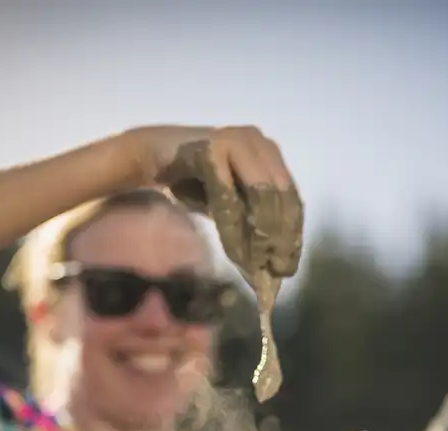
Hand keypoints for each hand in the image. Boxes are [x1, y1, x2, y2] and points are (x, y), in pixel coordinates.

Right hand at [120, 125, 302, 277]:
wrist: (154, 154)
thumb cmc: (194, 181)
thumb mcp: (232, 204)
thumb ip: (253, 224)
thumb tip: (272, 266)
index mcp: (270, 152)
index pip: (292, 196)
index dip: (292, 234)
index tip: (287, 268)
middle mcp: (259, 141)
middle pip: (280, 196)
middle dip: (278, 238)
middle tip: (274, 273)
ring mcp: (236, 141)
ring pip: (260, 194)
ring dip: (258, 235)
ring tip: (255, 267)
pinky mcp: (212, 150)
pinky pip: (228, 195)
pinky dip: (232, 227)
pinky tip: (234, 253)